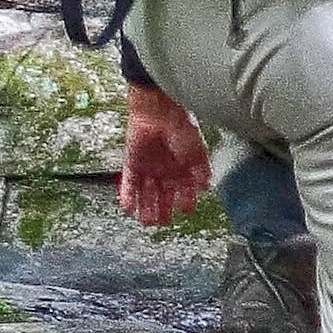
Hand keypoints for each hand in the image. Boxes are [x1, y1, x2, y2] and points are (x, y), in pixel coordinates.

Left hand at [117, 83, 208, 230]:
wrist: (159, 111)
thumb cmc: (181, 127)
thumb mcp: (197, 152)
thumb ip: (201, 171)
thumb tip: (205, 186)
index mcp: (182, 167)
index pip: (183, 190)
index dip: (184, 201)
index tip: (184, 210)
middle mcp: (165, 169)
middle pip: (162, 195)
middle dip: (162, 209)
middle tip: (161, 222)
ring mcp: (148, 167)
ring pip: (146, 192)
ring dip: (145, 207)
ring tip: (145, 221)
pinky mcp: (132, 162)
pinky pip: (128, 182)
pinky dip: (127, 195)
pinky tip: (127, 207)